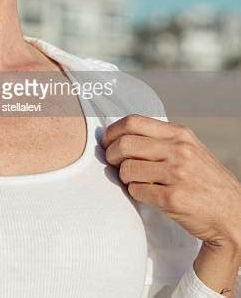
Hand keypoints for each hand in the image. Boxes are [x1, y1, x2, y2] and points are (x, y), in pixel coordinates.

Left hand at [100, 114, 240, 250]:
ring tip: (132, 181)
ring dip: (123, 177)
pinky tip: (144, 194)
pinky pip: (136, 191)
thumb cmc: (204, 180)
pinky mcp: (173, 198)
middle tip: (113, 163)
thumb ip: (161, 139)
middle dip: (111, 155)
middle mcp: (179, 150)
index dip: (112, 131)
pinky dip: (134, 193)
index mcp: (179, 134)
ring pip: (127, 169)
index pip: (133, 121)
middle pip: (125, 144)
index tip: (107, 142)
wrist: (233, 214)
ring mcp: (177, 174)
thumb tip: (121, 135)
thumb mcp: (189, 149)